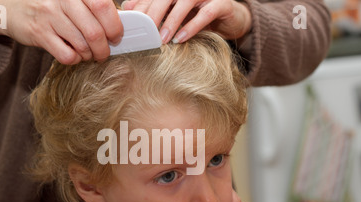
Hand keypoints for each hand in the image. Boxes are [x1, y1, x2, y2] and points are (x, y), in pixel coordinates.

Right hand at [0, 0, 122, 63]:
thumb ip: (91, 6)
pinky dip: (75, 59)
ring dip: (89, 54)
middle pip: (94, 31)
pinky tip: (73, 54)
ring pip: (82, 45)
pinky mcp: (39, 33)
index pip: (102, 6)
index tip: (116, 36)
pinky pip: (67, 55)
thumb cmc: (48, 3)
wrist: (9, 6)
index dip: (114, 25)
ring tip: (87, 53)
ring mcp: (49, 15)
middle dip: (103, 48)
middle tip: (103, 52)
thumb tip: (118, 23)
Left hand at [121, 0, 251, 43]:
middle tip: (146, 32)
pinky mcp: (222, 4)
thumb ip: (155, 11)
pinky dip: (192, 26)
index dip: (142, 6)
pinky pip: (206, 13)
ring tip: (162, 39)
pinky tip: (182, 38)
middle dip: (154, 14)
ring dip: (172, 21)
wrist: (231, 19)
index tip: (132, 22)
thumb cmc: (199, 16)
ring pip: (185, 2)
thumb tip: (128, 9)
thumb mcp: (175, 14)